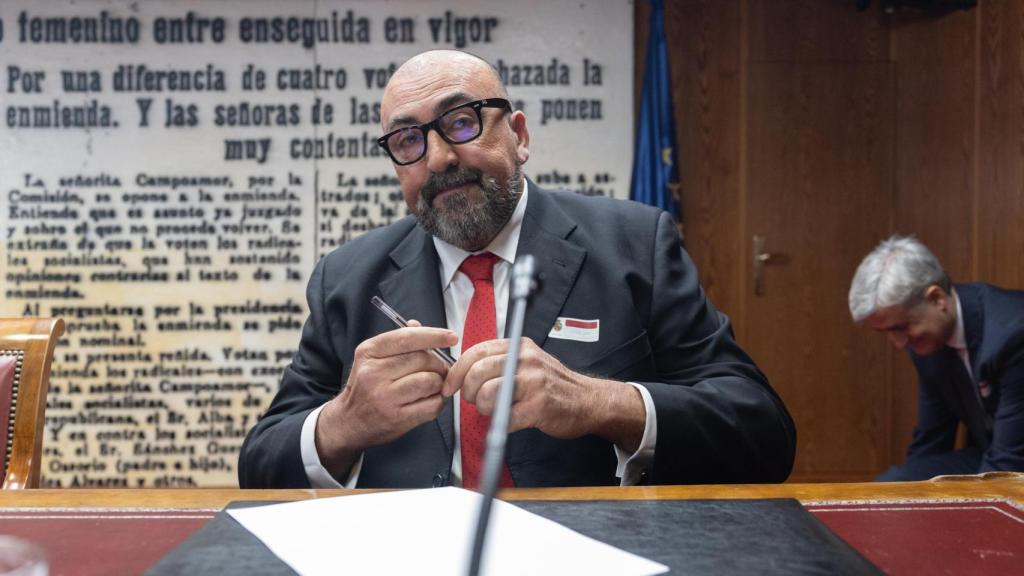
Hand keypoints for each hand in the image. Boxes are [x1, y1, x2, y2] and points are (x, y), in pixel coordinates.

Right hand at [315, 321, 457, 476]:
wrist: (349, 422)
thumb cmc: (366, 386)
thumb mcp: (373, 357)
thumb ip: (398, 341)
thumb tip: (418, 325)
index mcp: (369, 352)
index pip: (407, 338)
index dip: (434, 335)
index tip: (452, 336)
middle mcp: (374, 373)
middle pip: (423, 359)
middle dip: (438, 363)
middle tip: (438, 370)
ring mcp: (385, 397)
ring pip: (431, 381)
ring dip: (438, 383)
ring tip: (431, 386)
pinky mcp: (398, 418)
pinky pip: (433, 404)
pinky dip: (438, 401)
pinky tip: (428, 400)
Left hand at [443, 338, 643, 449]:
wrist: (589, 401)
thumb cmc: (554, 385)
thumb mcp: (527, 362)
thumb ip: (499, 362)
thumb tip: (462, 373)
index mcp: (519, 347)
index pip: (476, 352)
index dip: (457, 371)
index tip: (450, 386)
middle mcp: (526, 359)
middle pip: (478, 372)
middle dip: (469, 392)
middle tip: (475, 401)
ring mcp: (534, 382)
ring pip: (488, 394)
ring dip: (485, 409)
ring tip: (496, 411)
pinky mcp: (539, 405)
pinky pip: (505, 417)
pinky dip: (502, 424)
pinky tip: (511, 420)